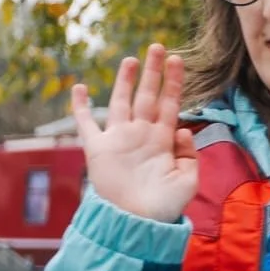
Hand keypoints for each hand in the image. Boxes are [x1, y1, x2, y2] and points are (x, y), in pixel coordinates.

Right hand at [72, 45, 198, 223]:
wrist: (137, 223)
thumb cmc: (165, 206)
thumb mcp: (188, 180)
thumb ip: (189, 154)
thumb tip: (182, 128)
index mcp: (163, 140)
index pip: (169, 103)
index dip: (173, 82)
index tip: (178, 60)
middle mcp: (141, 135)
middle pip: (148, 96)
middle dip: (153, 72)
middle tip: (158, 47)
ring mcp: (119, 140)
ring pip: (122, 103)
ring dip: (125, 81)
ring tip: (132, 59)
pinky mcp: (98, 150)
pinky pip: (86, 124)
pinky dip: (81, 107)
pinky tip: (80, 88)